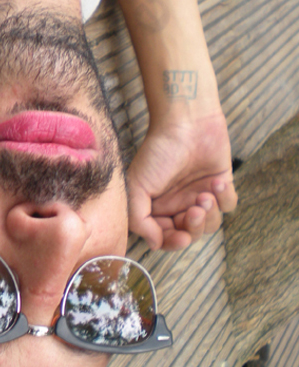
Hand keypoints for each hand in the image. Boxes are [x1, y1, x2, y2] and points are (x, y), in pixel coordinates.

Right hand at [127, 110, 237, 250]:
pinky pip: (228, 205)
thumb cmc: (158, 152)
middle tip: (194, 211)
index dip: (174, 241)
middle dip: (195, 227)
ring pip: (211, 224)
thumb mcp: (136, 186)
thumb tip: (153, 244)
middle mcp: (178, 205)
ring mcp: (199, 195)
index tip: (182, 236)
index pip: (165, 237)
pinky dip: (225, 198)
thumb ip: (139, 219)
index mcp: (156, 207)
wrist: (186, 122)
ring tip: (205, 194)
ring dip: (211, 214)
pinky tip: (217, 183)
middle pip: (191, 233)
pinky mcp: (220, 186)